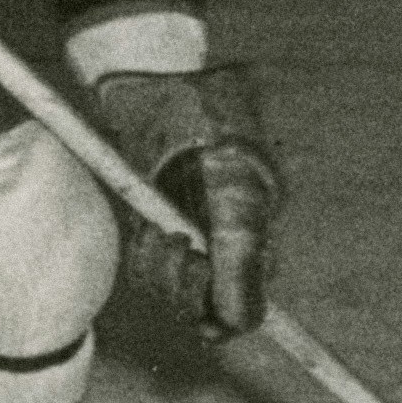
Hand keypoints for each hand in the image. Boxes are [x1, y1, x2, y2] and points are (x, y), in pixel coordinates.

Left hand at [96, 63, 280, 335]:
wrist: (160, 80)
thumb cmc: (208, 123)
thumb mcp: (234, 190)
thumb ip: (241, 255)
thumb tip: (238, 322)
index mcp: (259, 239)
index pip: (247, 311)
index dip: (228, 319)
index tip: (203, 312)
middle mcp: (227, 248)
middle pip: (206, 312)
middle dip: (185, 286)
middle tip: (175, 241)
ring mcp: (191, 241)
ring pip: (172, 297)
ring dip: (159, 269)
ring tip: (159, 228)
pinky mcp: (157, 231)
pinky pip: (147, 274)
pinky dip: (142, 258)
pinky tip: (146, 227)